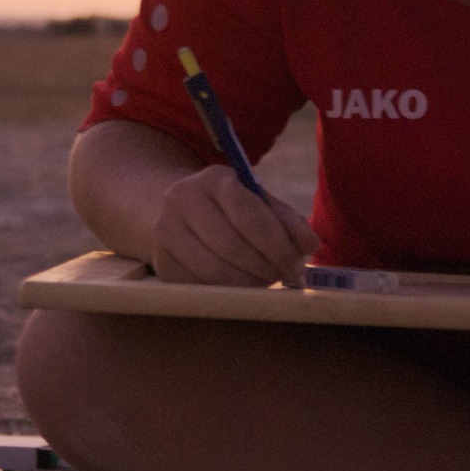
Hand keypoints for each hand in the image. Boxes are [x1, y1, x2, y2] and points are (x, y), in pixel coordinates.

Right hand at [150, 166, 318, 285]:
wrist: (176, 210)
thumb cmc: (230, 209)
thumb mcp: (258, 202)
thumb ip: (286, 220)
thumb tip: (308, 244)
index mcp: (214, 179)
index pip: (250, 216)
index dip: (278, 246)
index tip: (298, 266)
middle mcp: (183, 199)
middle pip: (231, 245)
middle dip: (265, 268)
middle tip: (285, 277)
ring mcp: (166, 231)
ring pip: (213, 270)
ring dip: (247, 284)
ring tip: (266, 282)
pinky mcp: (161, 261)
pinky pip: (199, 286)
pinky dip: (226, 292)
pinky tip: (241, 286)